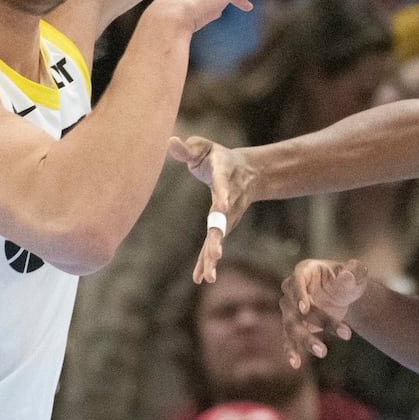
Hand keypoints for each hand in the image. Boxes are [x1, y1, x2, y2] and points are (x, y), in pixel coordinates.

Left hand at [168, 135, 257, 281]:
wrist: (248, 173)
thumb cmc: (218, 157)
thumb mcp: (203, 147)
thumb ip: (186, 148)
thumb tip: (169, 141)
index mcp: (224, 176)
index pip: (224, 185)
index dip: (224, 194)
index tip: (224, 204)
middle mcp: (229, 199)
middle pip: (224, 220)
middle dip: (219, 237)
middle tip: (216, 254)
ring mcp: (228, 216)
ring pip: (220, 237)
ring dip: (212, 256)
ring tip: (207, 276)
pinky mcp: (224, 226)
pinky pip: (214, 244)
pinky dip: (207, 260)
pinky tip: (201, 278)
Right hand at [279, 259, 367, 367]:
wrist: (344, 294)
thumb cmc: (349, 280)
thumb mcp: (356, 274)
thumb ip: (354, 272)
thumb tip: (346, 276)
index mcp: (304, 271)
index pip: (297, 281)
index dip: (299, 294)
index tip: (304, 309)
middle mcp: (291, 289)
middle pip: (296, 307)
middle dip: (315, 321)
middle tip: (340, 332)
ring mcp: (289, 309)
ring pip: (292, 326)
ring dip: (306, 339)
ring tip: (323, 351)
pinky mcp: (293, 327)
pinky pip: (289, 339)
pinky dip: (291, 351)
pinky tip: (296, 364)